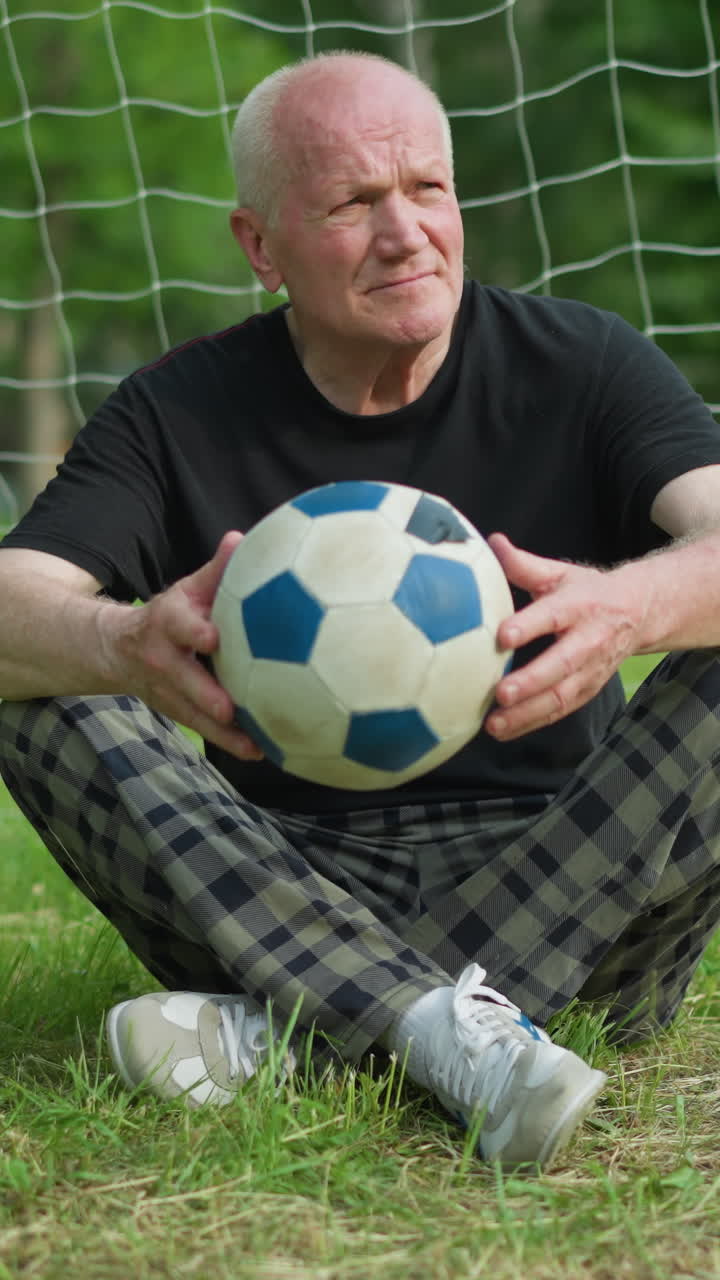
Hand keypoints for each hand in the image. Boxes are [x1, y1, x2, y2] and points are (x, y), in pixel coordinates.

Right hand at [100, 531, 263, 759]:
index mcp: (166, 624)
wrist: (118, 649)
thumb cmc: (170, 615)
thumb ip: (215, 570)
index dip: (194, 631)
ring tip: (254, 744)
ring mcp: (166, 690)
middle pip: (183, 680)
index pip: (179, 626)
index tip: (213, 638)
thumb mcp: (185, 590)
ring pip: (193, 714)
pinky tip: (260, 750)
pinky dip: (230, 742)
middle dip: (205, 695)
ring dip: (223, 732)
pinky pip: (203, 729)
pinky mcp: (175, 711)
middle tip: (231, 708)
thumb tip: (240, 539)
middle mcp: (162, 660)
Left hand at [484, 533, 643, 740]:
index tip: (503, 636)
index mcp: (580, 606)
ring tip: (494, 724)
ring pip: (560, 696)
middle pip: (561, 664)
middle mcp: (588, 641)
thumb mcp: (560, 574)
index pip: (553, 616)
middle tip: (500, 692)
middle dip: (531, 681)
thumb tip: (492, 543)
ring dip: (527, 713)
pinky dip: (531, 724)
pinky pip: (559, 711)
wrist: (639, 614)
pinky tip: (503, 731)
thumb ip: (524, 565)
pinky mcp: (587, 692)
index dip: (529, 626)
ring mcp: (590, 671)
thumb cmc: (588, 592)